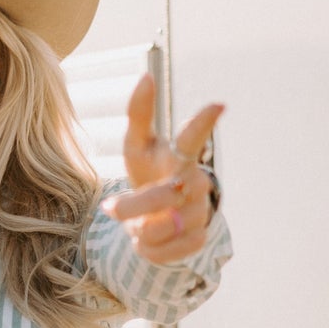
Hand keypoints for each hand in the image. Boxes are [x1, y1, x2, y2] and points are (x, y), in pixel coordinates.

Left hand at [103, 71, 223, 264]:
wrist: (161, 213)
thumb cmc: (149, 170)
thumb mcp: (137, 144)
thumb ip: (139, 113)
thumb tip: (146, 75)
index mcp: (182, 155)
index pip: (194, 138)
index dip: (203, 123)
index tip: (218, 105)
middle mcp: (197, 182)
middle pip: (160, 196)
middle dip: (131, 206)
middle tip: (110, 209)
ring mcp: (201, 212)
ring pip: (160, 228)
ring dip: (139, 229)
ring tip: (140, 222)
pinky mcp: (199, 239)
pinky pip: (165, 252)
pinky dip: (148, 249)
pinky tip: (148, 239)